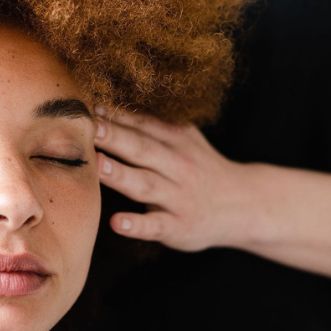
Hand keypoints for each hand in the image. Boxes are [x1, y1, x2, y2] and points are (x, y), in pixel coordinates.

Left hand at [93, 106, 249, 251]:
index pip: (142, 124)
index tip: (86, 105)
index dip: (116, 115)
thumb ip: (150, 124)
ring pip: (146, 185)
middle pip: (142, 149)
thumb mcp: (183, 139)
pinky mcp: (178, 226)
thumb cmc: (199, 168)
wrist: (243, 204)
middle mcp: (178, 165)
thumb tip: (105, 104)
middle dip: (115, 138)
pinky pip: (156, 225)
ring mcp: (178, 197)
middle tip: (88, 127)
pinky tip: (117, 222)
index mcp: (176, 139)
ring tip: (97, 166)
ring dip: (121, 175)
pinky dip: (137, 224)